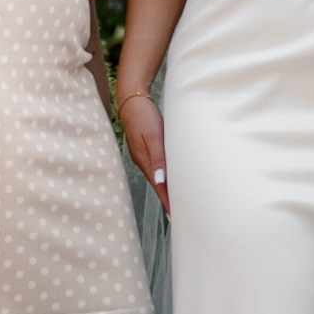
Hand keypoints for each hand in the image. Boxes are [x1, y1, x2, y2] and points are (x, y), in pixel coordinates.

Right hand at [119, 91, 168, 214]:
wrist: (132, 98)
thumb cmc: (144, 115)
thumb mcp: (152, 136)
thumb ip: (158, 158)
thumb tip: (161, 181)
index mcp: (145, 161)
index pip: (158, 186)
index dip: (167, 201)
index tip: (176, 215)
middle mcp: (143, 161)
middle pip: (157, 184)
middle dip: (168, 198)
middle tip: (181, 212)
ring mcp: (143, 155)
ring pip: (158, 176)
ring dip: (167, 187)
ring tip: (178, 198)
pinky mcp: (146, 148)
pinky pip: (157, 166)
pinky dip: (165, 175)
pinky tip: (170, 175)